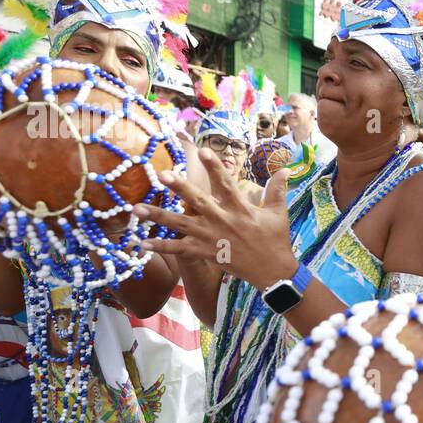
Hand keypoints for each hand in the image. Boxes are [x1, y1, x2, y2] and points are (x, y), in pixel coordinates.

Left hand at [132, 147, 297, 289]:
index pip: (226, 183)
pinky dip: (161, 246)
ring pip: (181, 225)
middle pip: (198, 201)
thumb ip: (277, 190)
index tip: (202, 150)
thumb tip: (286, 169)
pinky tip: (141, 243)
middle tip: (162, 175)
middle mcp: (223, 221)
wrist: (273, 272)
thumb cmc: (275, 241)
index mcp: (241, 209)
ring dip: (158, 217)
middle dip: (180, 188)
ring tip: (136, 209)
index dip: (215, 167)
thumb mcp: (279, 214)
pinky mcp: (206, 253)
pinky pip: (179, 249)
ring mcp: (212, 238)